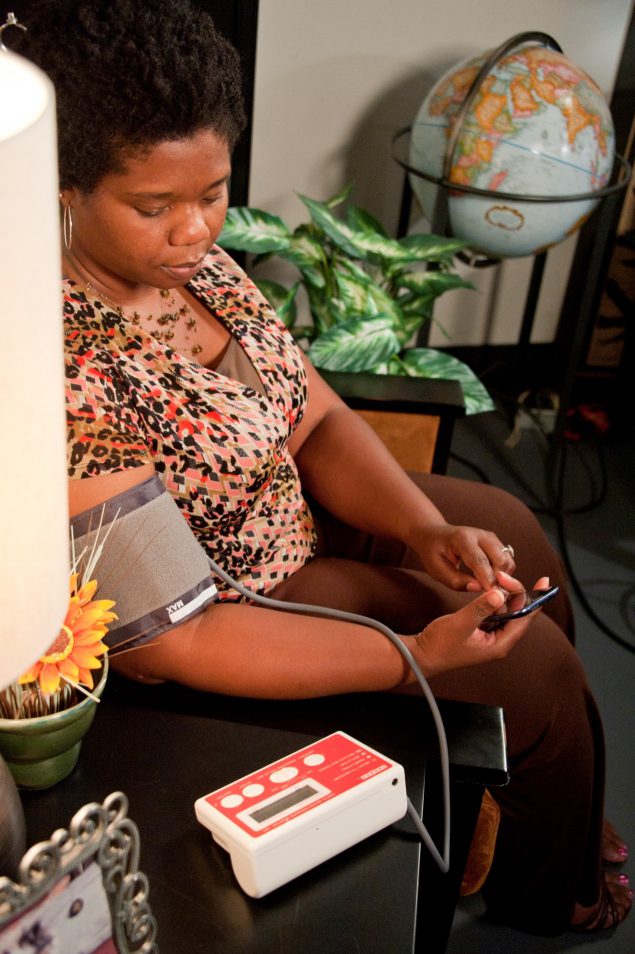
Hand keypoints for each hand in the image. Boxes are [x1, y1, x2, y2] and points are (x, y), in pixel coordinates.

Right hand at [411, 573, 548, 676]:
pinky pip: (495, 613)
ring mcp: (491, 637)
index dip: (536, 599)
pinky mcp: (482, 632)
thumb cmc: (440, 644)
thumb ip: (480, 608)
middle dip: (514, 592)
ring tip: (498, 580)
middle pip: (518, 613)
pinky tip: (490, 590)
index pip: (525, 618)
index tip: (544, 582)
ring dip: (504, 595)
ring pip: (506, 612)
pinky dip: (494, 600)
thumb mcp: (460, 624)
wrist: (422, 656)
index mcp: (500, 644)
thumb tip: (500, 594)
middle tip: (503, 575)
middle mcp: (499, 641)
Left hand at [414, 523, 516, 591]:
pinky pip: (507, 561)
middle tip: (493, 598)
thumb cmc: (433, 553)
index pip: (480, 561)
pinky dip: (504, 574)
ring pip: (508, 561)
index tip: (493, 597)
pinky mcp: (496, 543)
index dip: (488, 580)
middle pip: (501, 560)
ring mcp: (490, 538)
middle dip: (500, 581)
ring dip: (504, 578)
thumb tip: (479, 589)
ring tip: (491, 592)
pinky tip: (493, 584)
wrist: (434, 535)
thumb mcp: (436, 570)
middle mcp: (481, 535)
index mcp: (462, 539)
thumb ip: (456, 580)